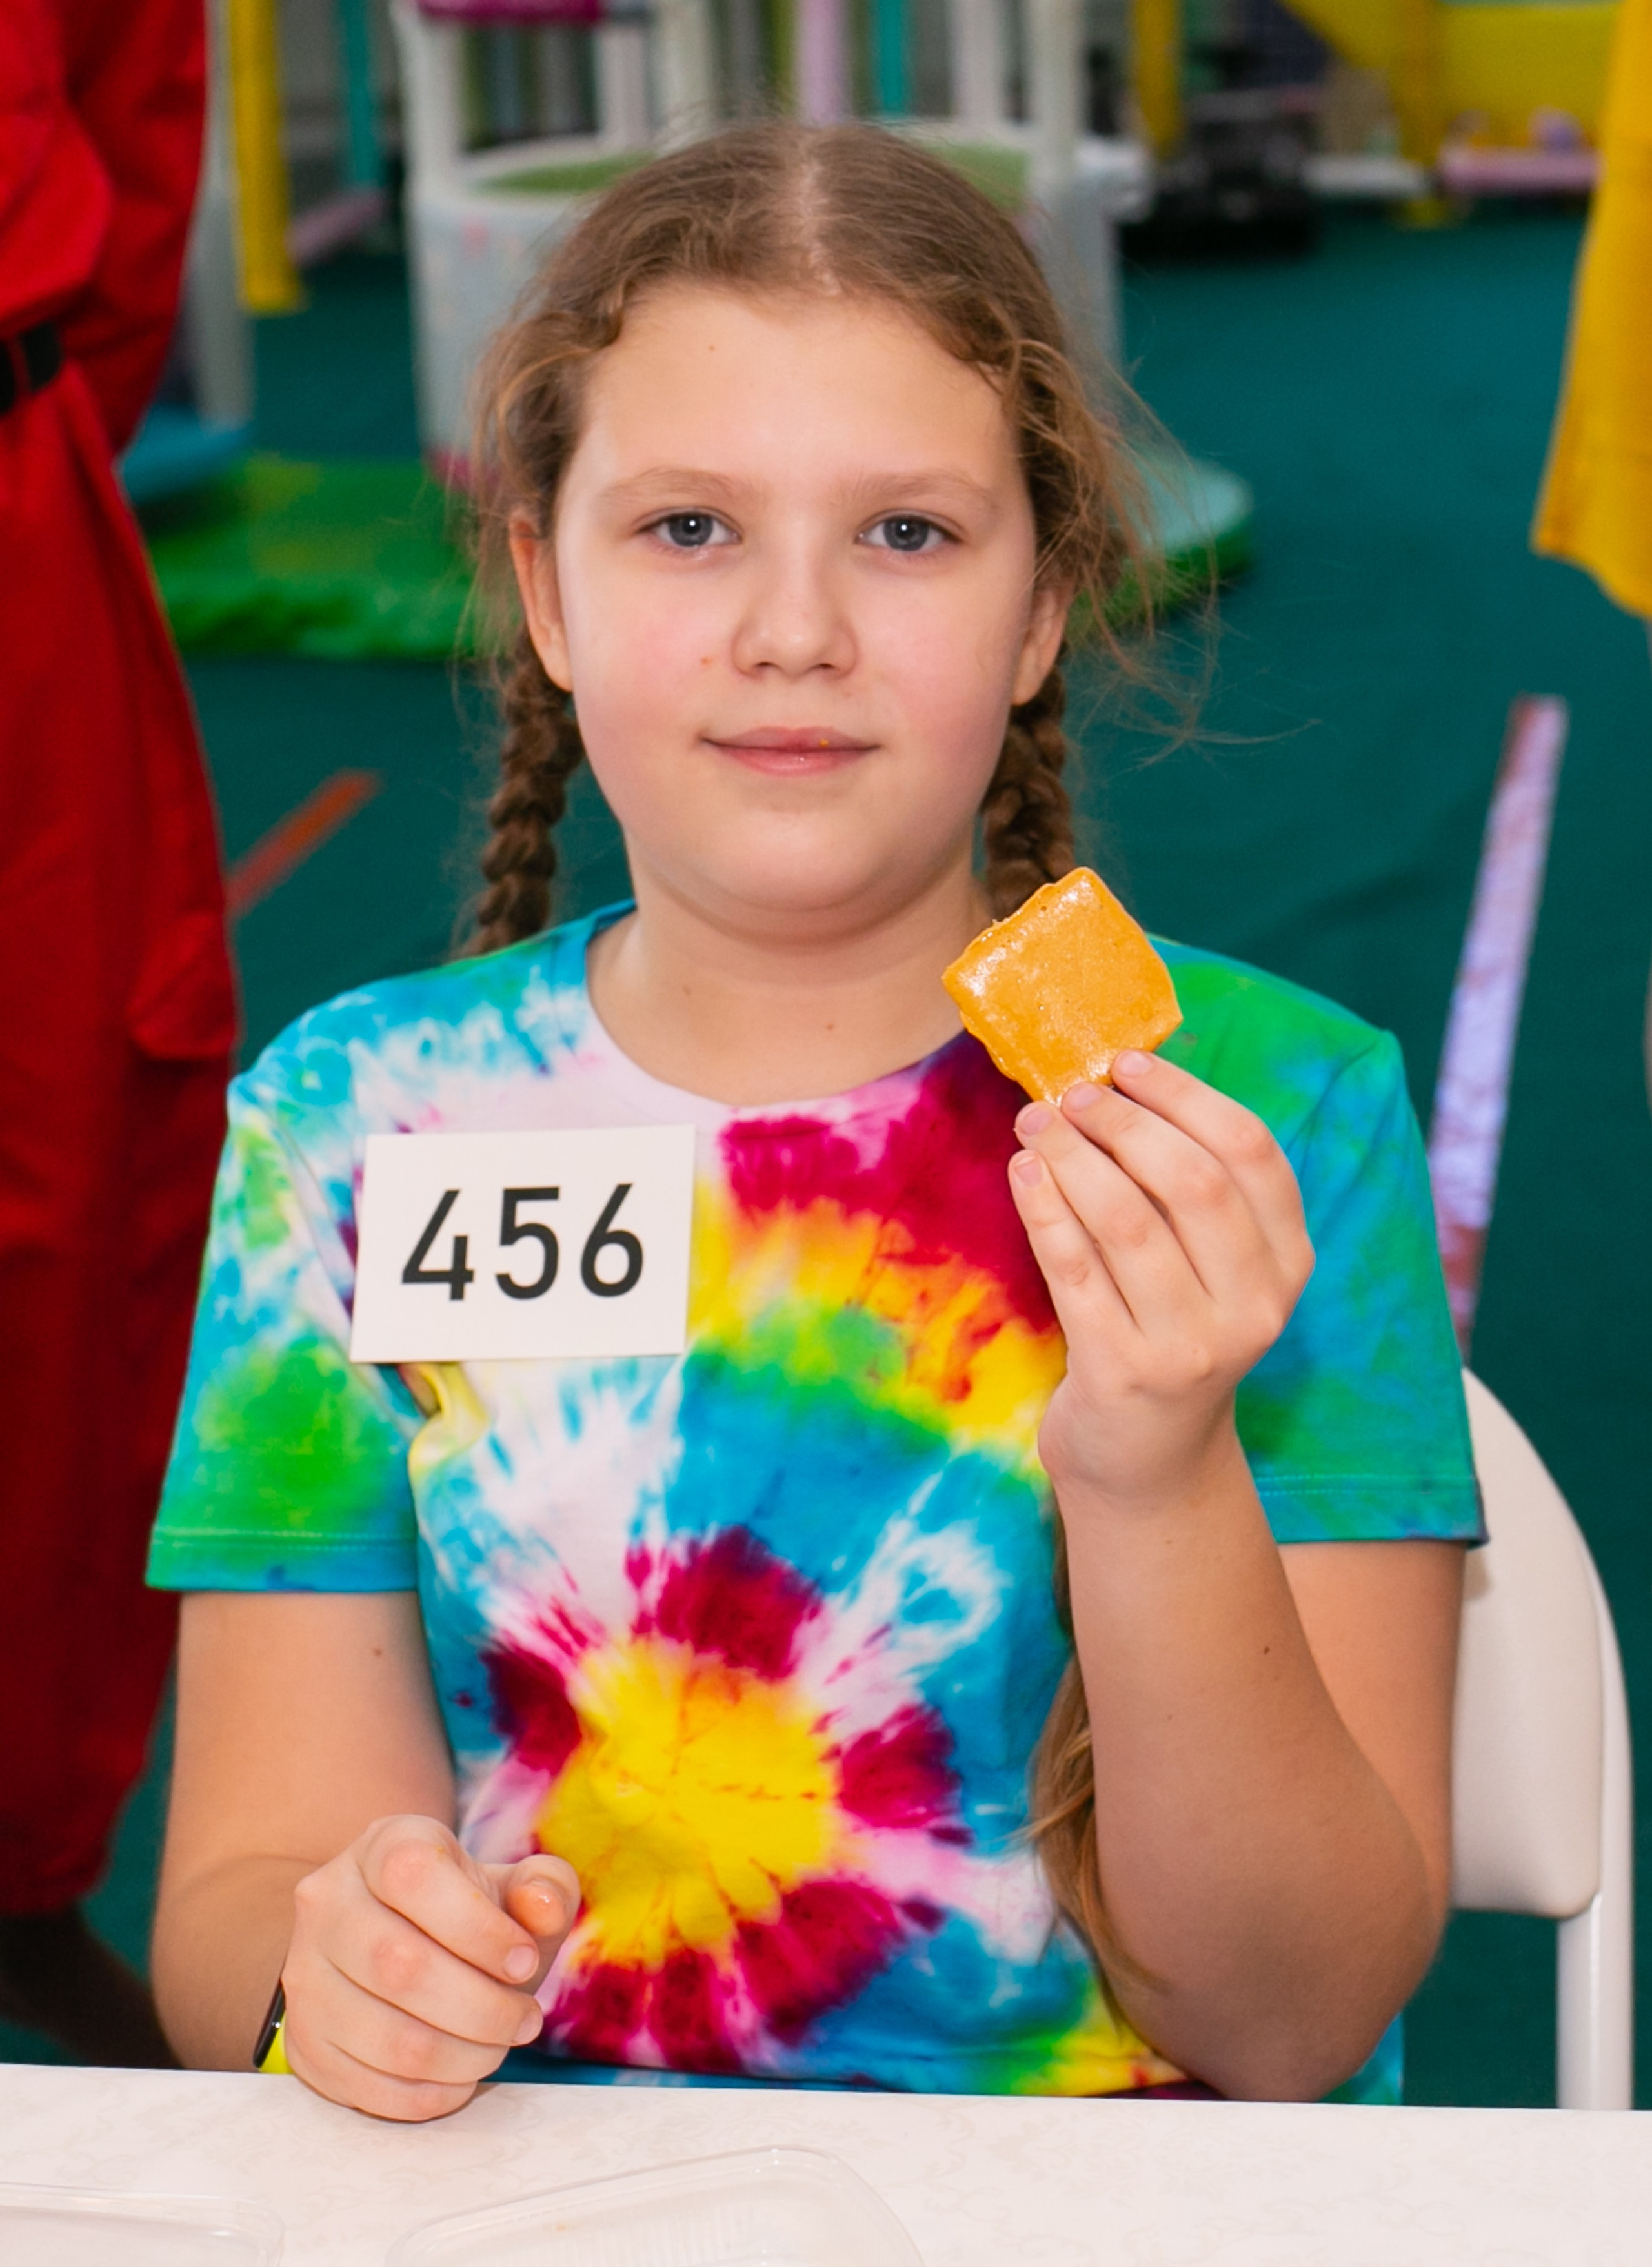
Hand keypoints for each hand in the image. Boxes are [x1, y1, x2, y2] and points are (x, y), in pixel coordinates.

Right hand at [279, 1815, 578, 2120]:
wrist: (398, 1943)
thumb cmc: (469, 1916)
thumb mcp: (514, 1888)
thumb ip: (544, 1889)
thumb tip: (543, 1907)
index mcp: (383, 1845)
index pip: (414, 1876)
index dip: (479, 1927)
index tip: (525, 1960)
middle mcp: (328, 1903)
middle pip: (400, 1967)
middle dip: (484, 2007)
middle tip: (527, 2020)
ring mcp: (305, 1976)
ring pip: (387, 2037)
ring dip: (464, 2055)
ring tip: (500, 2045)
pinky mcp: (305, 2043)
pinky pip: (370, 2088)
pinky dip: (431, 2093)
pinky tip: (462, 2074)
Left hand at [1008, 1049, 1312, 1507]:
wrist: (1149, 1457)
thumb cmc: (1170, 1329)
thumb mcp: (1208, 1265)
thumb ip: (1185, 1186)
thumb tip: (1120, 1078)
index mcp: (1289, 1263)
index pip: (1252, 1153)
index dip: (1187, 1096)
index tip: (1128, 1062)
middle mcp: (1255, 1306)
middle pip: (1192, 1182)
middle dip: (1123, 1123)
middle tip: (1071, 1094)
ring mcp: (1192, 1346)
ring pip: (1126, 1221)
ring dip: (1072, 1158)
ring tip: (1035, 1123)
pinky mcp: (1123, 1372)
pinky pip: (1074, 1269)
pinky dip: (1044, 1210)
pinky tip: (1024, 1173)